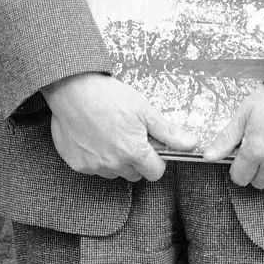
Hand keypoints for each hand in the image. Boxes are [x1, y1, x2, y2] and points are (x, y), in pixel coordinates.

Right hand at [43, 73, 168, 181]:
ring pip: (114, 172)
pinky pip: (94, 168)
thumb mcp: (143, 110)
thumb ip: (168, 132)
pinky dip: (96, 157)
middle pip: (135, 174)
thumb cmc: (108, 96)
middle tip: (129, 136)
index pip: (155, 173)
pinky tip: (94, 136)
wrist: (71, 89)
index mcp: (134, 152)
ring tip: (110, 134)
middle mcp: (114, 164)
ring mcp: (94, 166)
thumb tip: (192, 144)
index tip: (150, 147)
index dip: (156, 160)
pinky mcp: (77, 164)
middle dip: (136, 160)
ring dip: (116, 160)